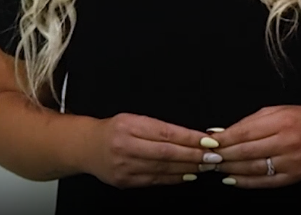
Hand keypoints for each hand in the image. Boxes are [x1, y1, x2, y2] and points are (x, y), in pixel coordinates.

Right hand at [83, 113, 213, 187]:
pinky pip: (155, 180)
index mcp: (129, 126)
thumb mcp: (133, 119)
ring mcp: (124, 166)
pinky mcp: (125, 181)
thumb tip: (191, 136)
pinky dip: (174, 178)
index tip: (209, 140)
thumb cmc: (114, 130)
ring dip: (188, 168)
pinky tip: (188, 175)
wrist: (86, 147)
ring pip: (163, 169)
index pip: (166, 132)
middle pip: (167, 153)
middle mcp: (126, 146)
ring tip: (206, 165)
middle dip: (194, 155)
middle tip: (214, 156)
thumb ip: (159, 127)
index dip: (190, 138)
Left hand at [210, 101, 300, 187]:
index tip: (208, 141)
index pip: (245, 132)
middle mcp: (287, 142)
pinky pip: (265, 182)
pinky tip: (232, 179)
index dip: (224, 139)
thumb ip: (249, 122)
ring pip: (253, 168)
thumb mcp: (275, 111)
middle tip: (207, 156)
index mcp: (281, 121)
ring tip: (216, 166)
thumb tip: (222, 133)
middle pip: (247, 152)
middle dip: (223, 155)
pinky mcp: (294, 176)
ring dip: (231, 169)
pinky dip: (246, 182)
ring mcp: (291, 161)